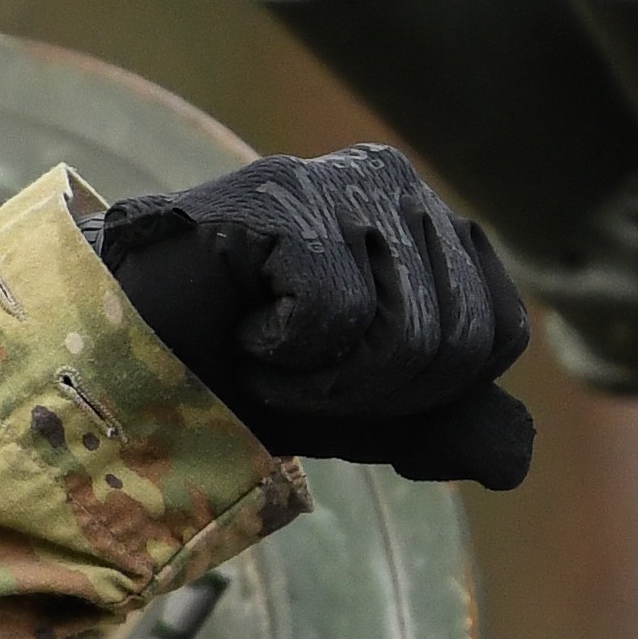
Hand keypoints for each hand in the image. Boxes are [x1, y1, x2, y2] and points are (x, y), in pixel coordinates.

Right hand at [86, 145, 536, 490]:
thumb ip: (447, 427)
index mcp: (431, 225)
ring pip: (402, 332)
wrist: (121, 363)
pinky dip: (282, 351)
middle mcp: (395, 182)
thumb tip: (515, 459)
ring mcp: (338, 179)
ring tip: (264, 345)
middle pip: (456, 341)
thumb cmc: (240, 373)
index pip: (499, 334)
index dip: (426, 393)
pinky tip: (240, 323)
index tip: (346, 380)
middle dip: (373, 393)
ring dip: (323, 378)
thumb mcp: (364, 417)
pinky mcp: (279, 194)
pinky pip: (335, 313)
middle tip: (295, 370)